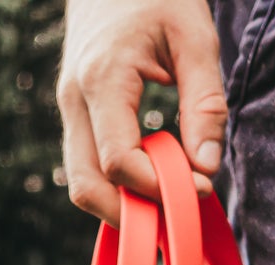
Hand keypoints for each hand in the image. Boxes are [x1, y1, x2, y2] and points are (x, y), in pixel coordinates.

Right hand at [58, 0, 227, 224]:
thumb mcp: (195, 38)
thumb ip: (205, 104)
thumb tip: (206, 169)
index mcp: (102, 78)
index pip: (118, 161)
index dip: (157, 187)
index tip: (198, 187)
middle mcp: (74, 99)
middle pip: (87, 187)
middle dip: (131, 215)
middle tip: (175, 215)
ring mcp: (68, 108)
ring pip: (81, 184)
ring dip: (121, 205)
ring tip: (165, 200)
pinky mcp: (74, 114)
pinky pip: (87, 166)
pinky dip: (116, 186)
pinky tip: (150, 180)